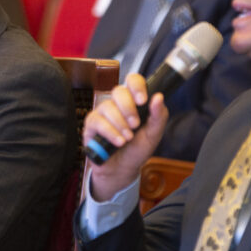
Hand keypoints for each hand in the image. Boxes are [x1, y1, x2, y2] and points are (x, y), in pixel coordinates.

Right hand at [83, 73, 167, 201]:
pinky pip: (98, 121)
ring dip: (120, 124)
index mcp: (133, 100)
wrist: (122, 170)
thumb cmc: (137, 149)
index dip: (137, 86)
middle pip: (119, 91)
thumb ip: (158, 116)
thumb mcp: (153, 134)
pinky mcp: (91, 124)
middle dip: (128, 108)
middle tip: (135, 125)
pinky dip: (110, 132)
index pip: (133, 80)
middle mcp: (116, 103)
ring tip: (127, 139)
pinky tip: (118, 142)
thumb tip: (159, 97)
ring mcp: (102, 112)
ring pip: (108, 107)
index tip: (142, 100)